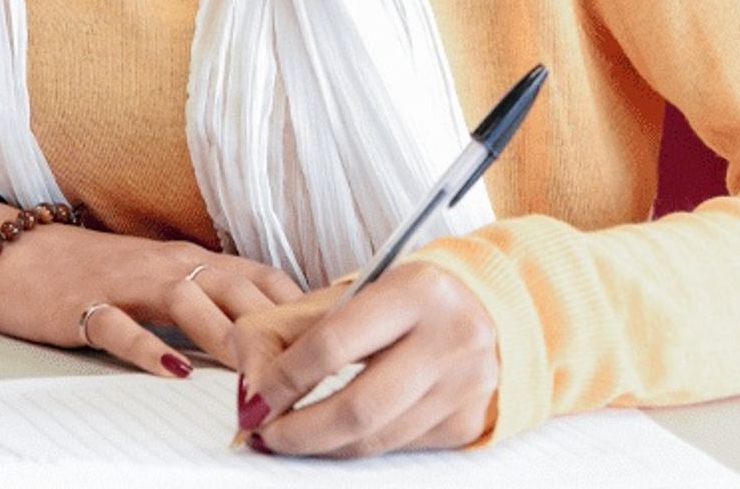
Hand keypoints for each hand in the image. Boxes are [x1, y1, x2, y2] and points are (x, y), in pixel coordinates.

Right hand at [0, 205, 302, 376]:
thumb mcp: (165, 284)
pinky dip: (147, 347)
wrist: (18, 256)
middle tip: (311, 379)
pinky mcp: (85, 305)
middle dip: (277, 335)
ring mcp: (128, 282)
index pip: (265, 280)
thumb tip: (273, 345)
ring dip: (227, 341)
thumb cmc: (101, 276)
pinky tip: (170, 371)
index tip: (339, 346)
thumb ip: (214, 305)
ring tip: (256, 380)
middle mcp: (170, 264)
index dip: (304, 312)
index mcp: (195, 260)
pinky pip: (120, 325)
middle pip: (238, 292)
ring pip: (190, 302)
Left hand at [230, 262, 498, 456]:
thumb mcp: (354, 291)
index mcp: (414, 292)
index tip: (254, 399)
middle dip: (300, 431)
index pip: (334, 344)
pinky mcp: (468, 424)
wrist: (487, 307)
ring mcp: (464, 387)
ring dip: (323, 446)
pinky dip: (358, 447)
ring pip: (377, 438)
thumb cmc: (405, 297)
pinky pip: (399, 448)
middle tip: (264, 435)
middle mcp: (449, 340)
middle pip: (359, 408)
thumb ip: (292, 328)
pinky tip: (332, 437)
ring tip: (287, 437)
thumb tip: (251, 387)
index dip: (285, 378)